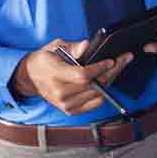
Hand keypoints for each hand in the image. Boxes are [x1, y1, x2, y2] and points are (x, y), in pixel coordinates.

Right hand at [11, 39, 132, 114]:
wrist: (31, 78)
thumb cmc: (45, 60)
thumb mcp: (54, 47)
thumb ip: (72, 47)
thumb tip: (86, 45)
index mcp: (55, 75)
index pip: (82, 75)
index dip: (100, 68)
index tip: (111, 60)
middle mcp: (60, 93)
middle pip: (94, 85)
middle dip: (113, 70)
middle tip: (125, 58)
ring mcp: (66, 105)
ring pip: (97, 94)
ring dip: (111, 79)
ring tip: (119, 66)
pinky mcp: (71, 111)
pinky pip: (95, 103)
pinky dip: (104, 91)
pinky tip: (109, 79)